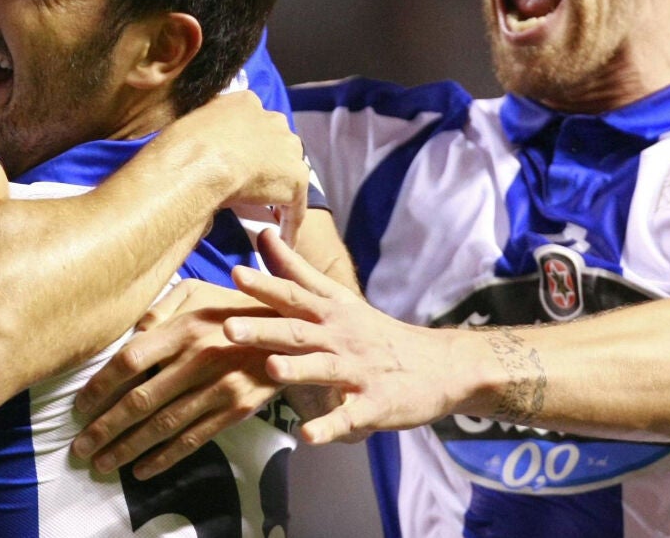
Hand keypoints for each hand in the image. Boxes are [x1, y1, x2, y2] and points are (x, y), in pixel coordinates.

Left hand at [71, 280, 279, 479]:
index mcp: (184, 327)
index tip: (79, 407)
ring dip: (128, 448)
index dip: (101, 386)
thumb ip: (160, 308)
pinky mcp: (236, 409)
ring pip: (163, 426)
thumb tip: (130, 333)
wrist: (290, 329)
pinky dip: (165, 457)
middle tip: (80, 447)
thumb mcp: (197, 292)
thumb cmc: (232, 309)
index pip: (130, 360)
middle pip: (141, 400)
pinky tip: (141, 469)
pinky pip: (194, 439)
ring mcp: (219, 387)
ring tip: (101, 462)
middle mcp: (199, 358)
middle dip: (105, 428)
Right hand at [159, 91, 308, 229]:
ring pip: (288, 172)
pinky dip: (289, 224)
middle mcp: (273, 119)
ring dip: (278, 189)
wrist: (199, 163)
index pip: (253, 123)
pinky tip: (283, 240)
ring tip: (268, 213)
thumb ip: (208, 130)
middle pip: (277, 143)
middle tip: (253, 185)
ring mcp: (288, 149)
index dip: (247, 144)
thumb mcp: (193, 123)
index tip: (240, 161)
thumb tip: (205, 143)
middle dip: (268, 162)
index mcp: (246, 101)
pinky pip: (294, 207)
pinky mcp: (295, 180)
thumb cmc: (183, 144)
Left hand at [223, 231, 461, 444]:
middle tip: (229, 328)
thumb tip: (264, 234)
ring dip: (298, 369)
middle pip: (299, 332)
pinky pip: (350, 418)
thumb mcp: (339, 298)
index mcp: (331, 313)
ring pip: (325, 369)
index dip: (265, 285)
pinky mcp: (375, 405)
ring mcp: (359, 372)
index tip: (236, 273)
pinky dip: (330, 427)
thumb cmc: (376, 332)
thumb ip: (298, 271)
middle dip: (264, 330)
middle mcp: (341, 338)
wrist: (440, 365)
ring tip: (271, 368)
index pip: (294, 295)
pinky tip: (309, 435)